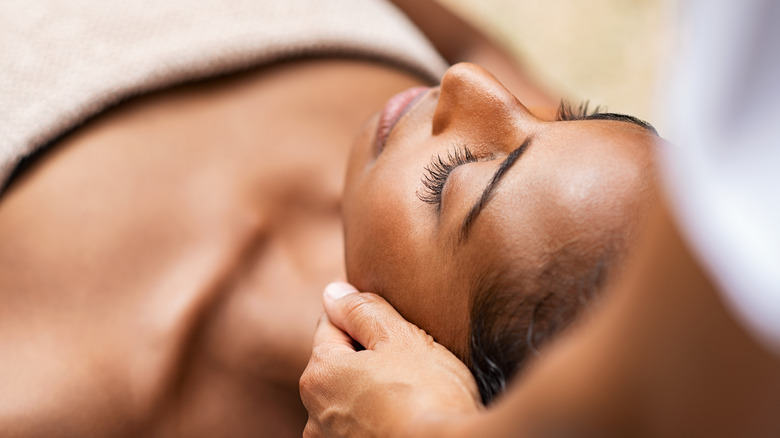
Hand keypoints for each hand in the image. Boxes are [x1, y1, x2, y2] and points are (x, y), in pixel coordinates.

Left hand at [300, 282, 481, 437]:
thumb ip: (362, 310)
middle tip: (410, 362)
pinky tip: (407, 417)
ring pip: (351, 397)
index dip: (365, 320)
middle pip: (340, 364)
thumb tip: (333, 292)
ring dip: (372, 390)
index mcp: (320, 374)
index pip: (332, 325)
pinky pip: (361, 424)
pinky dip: (378, 418)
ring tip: (412, 394)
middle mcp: (314, 413)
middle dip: (368, 357)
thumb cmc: (427, 395)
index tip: (395, 331)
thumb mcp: (399, 338)